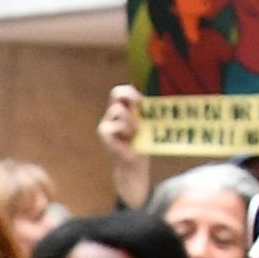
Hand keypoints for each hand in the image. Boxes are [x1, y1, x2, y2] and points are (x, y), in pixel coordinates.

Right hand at [97, 84, 149, 209]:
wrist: (134, 166)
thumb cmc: (141, 145)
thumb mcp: (146, 125)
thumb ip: (146, 112)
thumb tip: (155, 100)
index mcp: (123, 110)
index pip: (123, 91)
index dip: (132, 92)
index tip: (141, 100)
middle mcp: (113, 114)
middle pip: (115, 92)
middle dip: (129, 96)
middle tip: (138, 106)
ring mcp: (106, 122)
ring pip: (117, 109)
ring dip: (129, 119)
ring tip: (135, 132)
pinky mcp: (103, 132)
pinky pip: (116, 124)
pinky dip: (124, 130)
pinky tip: (127, 139)